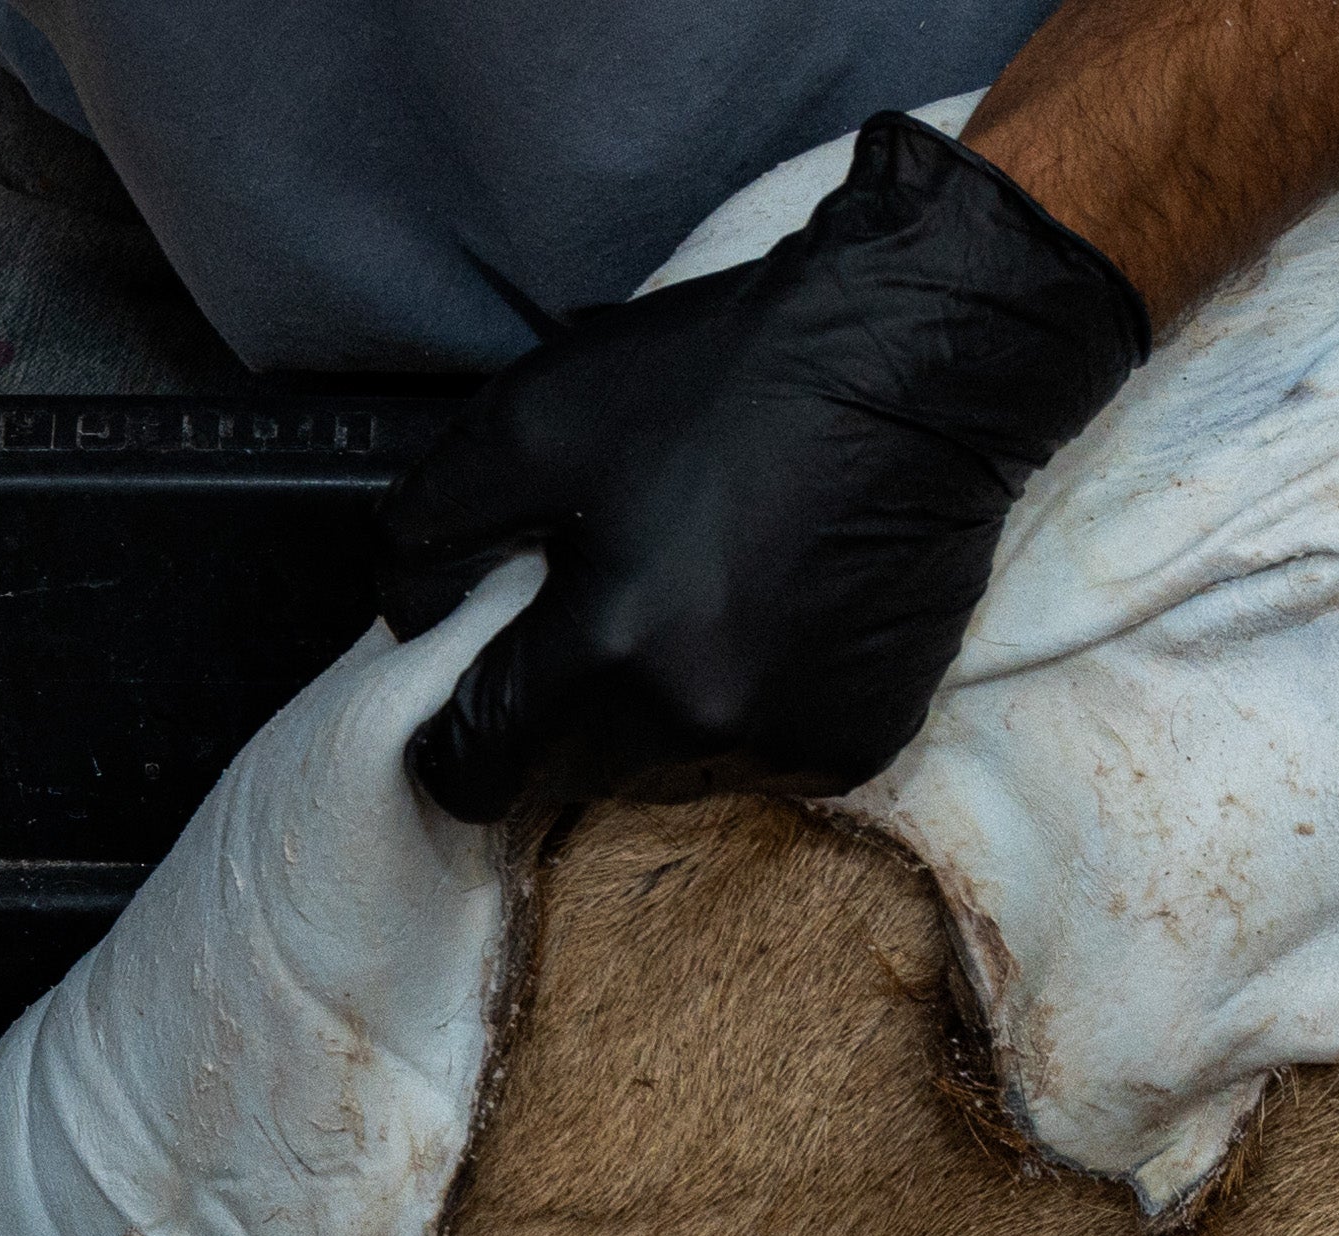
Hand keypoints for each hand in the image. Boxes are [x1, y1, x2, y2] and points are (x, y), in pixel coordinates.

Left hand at [374, 117, 1147, 824]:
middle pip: (572, 774)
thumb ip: (434, 527)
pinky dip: (742, 705)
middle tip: (590, 609)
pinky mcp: (859, 742)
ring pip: (666, 771)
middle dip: (558, 711)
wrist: (927, 359)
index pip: (478, 765)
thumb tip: (411, 613)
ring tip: (687, 601)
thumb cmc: (728, 376)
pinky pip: (759, 753)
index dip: (450, 736)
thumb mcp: (536, 415)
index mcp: (612, 654)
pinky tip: (765, 615)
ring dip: (651, 712)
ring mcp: (790, 743)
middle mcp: (702, 724)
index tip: (459, 697)